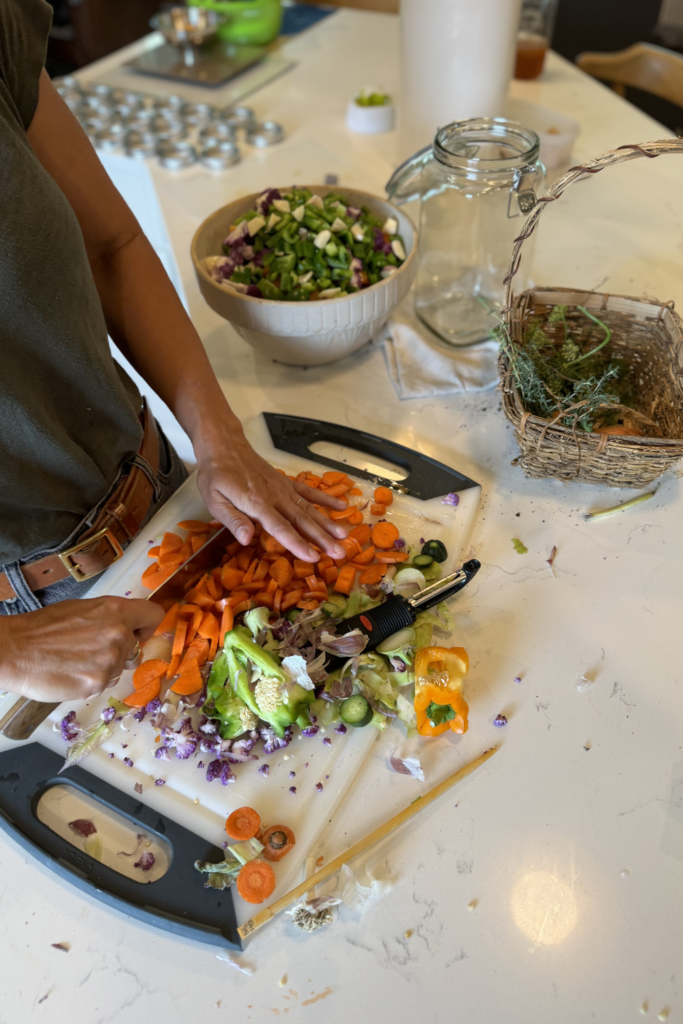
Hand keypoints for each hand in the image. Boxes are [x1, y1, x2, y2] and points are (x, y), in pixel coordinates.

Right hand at [0, 597, 162, 702]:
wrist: (15, 650)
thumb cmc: (42, 628)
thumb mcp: (81, 609)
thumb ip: (109, 617)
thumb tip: (125, 626)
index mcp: (115, 611)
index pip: (153, 615)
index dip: (147, 626)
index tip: (139, 632)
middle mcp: (118, 634)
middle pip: (135, 648)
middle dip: (119, 650)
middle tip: (93, 650)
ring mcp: (109, 661)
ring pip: (119, 668)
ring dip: (104, 667)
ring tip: (77, 661)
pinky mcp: (97, 684)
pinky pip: (104, 683)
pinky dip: (91, 681)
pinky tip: (72, 672)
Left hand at [194, 426, 349, 562]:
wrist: (225, 446)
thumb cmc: (216, 475)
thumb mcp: (214, 499)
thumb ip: (233, 520)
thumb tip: (247, 540)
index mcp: (257, 504)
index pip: (281, 528)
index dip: (298, 544)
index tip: (314, 558)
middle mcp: (275, 497)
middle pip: (302, 521)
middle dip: (322, 539)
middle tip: (339, 553)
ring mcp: (283, 489)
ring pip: (309, 509)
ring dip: (328, 523)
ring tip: (344, 536)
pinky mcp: (286, 483)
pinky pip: (308, 492)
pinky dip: (325, 499)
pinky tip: (341, 507)